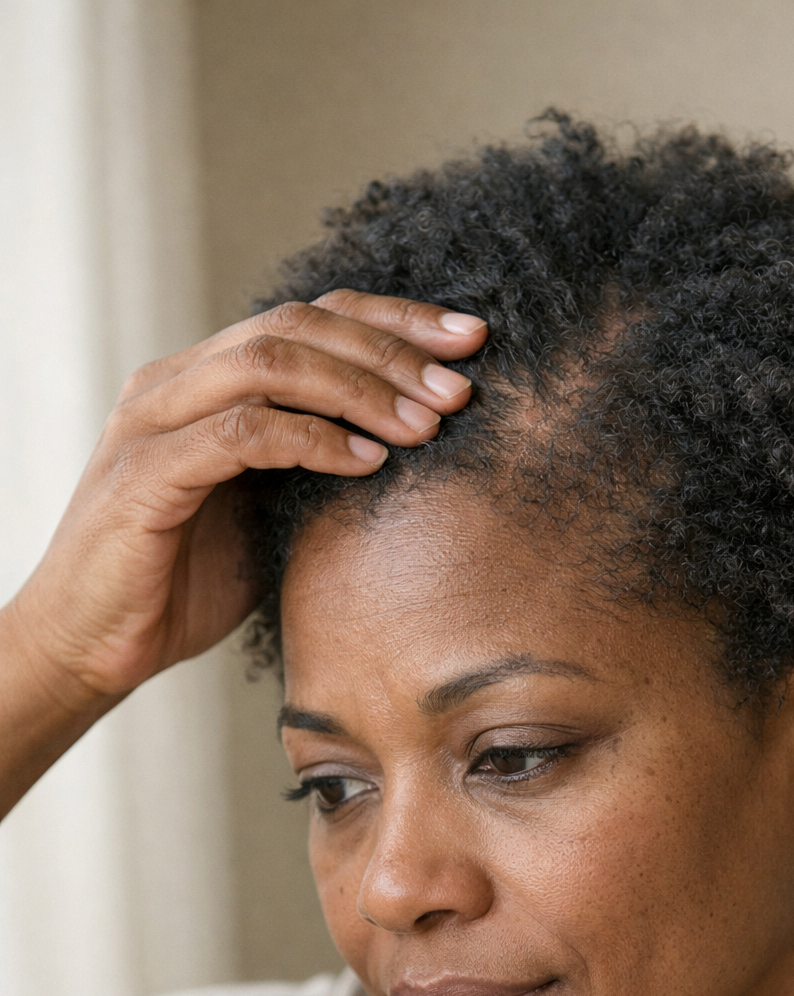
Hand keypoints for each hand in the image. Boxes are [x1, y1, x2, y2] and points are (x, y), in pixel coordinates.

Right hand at [6, 291, 486, 709]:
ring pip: (270, 361)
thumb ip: (316, 469)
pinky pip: (243, 433)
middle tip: (461, 387)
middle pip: (297, 322)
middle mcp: (175, 382)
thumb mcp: (266, 515)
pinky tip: (368, 462)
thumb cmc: (180, 587)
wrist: (93, 649)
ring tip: (427, 424)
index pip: (309, 317)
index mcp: (204, 380)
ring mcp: (155, 421)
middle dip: (391, 349)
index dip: (393, 320)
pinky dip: (314, 440)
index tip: (469, 341)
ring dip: (361, 389)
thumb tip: (412, 450)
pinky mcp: (147, 474)